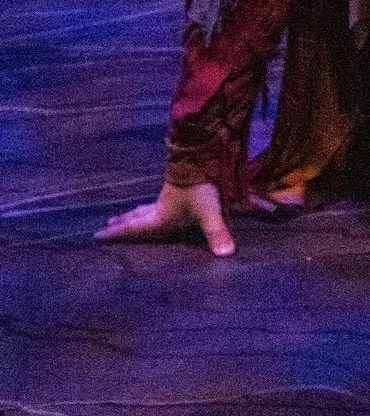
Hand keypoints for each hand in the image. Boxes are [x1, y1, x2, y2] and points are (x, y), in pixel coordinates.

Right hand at [96, 178, 237, 256]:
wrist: (200, 159)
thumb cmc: (200, 189)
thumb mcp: (209, 213)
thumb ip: (217, 233)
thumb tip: (226, 255)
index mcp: (161, 218)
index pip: (135, 229)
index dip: (118, 234)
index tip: (97, 236)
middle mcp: (160, 209)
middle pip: (136, 218)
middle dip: (121, 224)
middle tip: (105, 226)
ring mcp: (166, 197)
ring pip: (144, 208)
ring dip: (132, 214)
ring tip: (122, 216)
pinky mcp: (174, 187)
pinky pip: (154, 201)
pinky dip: (147, 205)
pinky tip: (153, 204)